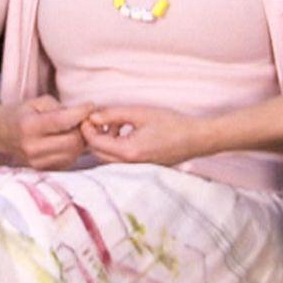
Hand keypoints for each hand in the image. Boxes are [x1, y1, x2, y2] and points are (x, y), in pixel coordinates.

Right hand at [0, 96, 94, 169]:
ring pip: (74, 153)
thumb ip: (60, 107)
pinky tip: (68, 140)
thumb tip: (84, 115)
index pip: (62, 121)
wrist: (2, 134)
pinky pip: (69, 161)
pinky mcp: (43, 170)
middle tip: (84, 119)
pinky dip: (73, 150)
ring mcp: (37, 162)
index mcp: (29, 126)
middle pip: (73, 141)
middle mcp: (32, 148)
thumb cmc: (21, 114)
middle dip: (83, 129)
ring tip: (75, 129)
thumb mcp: (37, 102)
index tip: (90, 106)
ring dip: (80, 140)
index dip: (81, 113)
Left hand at [79, 105, 207, 167]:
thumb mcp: (141, 113)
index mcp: (128, 152)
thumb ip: (114, 114)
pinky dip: (115, 146)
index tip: (88, 115)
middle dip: (93, 136)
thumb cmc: (171, 124)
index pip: (95, 143)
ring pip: (107, 157)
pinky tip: (124, 131)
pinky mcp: (140, 168)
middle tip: (98, 118)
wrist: (196, 139)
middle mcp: (129, 165)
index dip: (87, 129)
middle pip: (97, 153)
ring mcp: (135, 169)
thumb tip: (93, 117)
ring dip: (104, 141)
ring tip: (115, 122)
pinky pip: (119, 159)